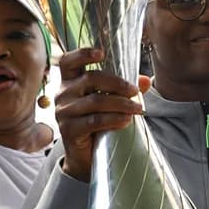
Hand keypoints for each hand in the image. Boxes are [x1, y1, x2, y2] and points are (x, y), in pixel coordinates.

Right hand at [55, 48, 148, 181]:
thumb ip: (125, 90)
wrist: (84, 155)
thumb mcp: (109, 102)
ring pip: (96, 101)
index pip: (68, 61)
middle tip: (135, 91)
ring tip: (137, 109)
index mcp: (69, 81)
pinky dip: (114, 119)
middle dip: (117, 84)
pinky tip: (126, 121)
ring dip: (121, 104)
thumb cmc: (95, 122)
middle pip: (91, 79)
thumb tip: (146, 80)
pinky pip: (94, 121)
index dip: (83, 54)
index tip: (102, 53)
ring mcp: (63, 112)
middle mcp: (62, 93)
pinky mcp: (68, 130)